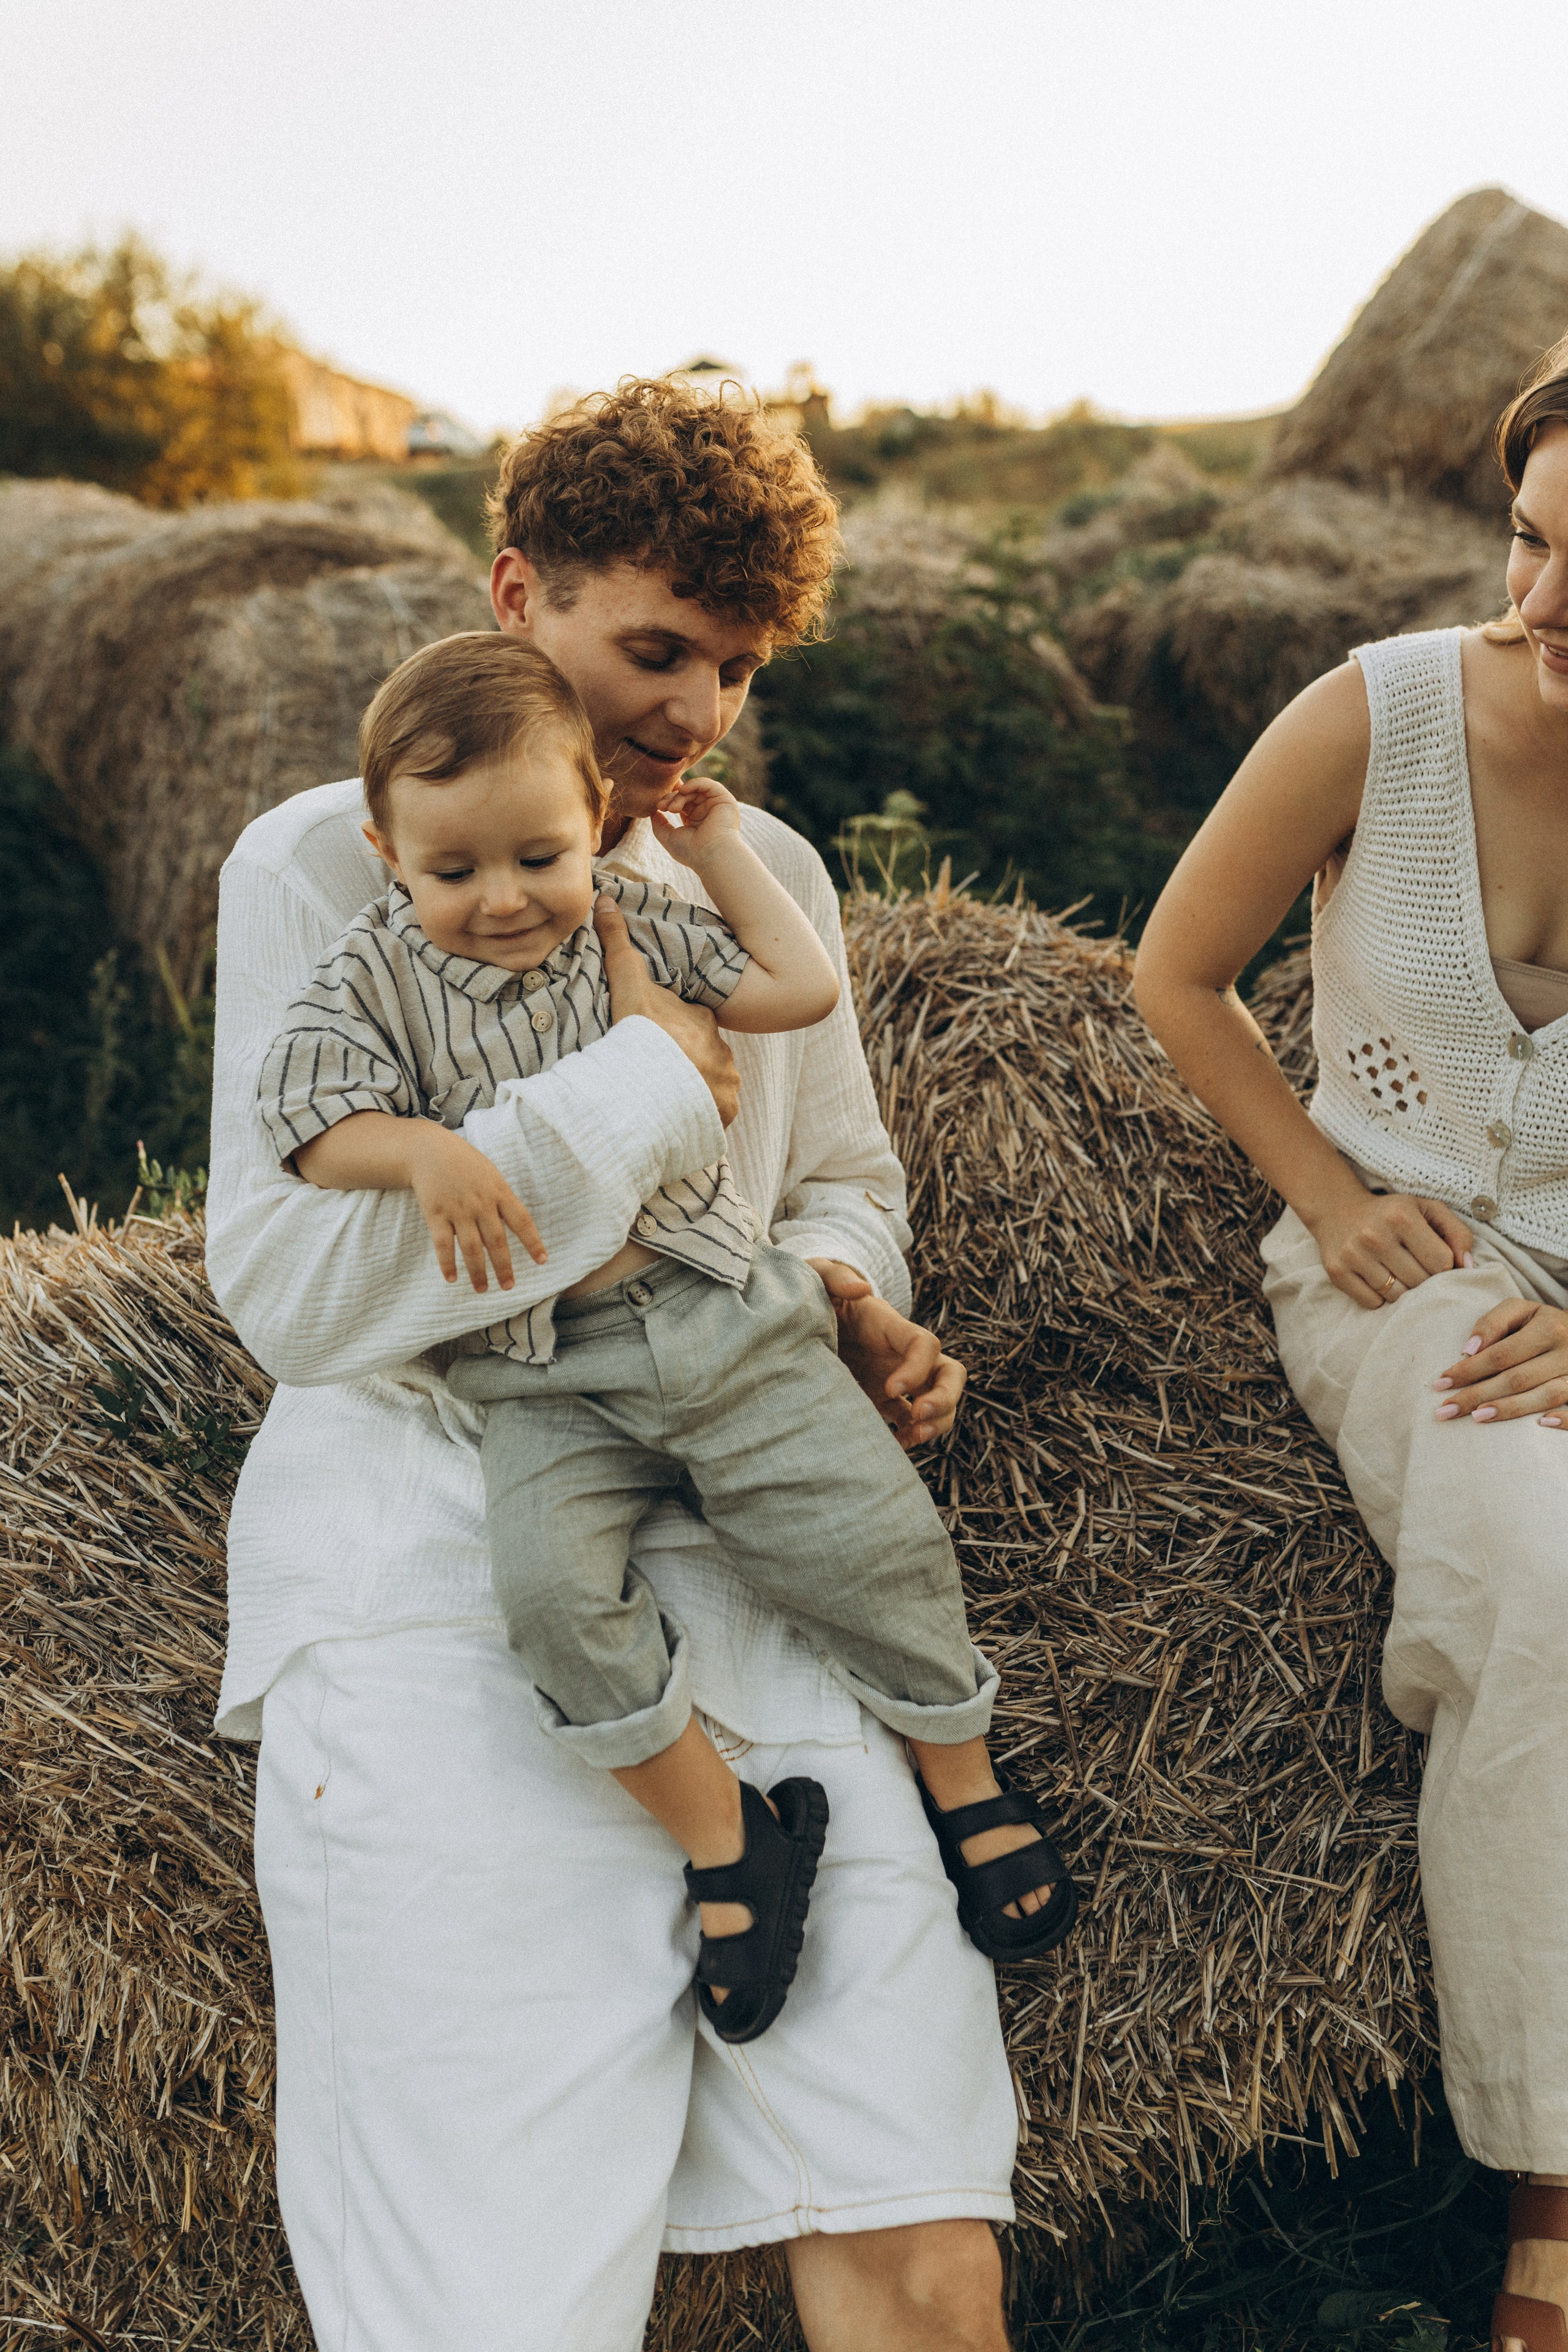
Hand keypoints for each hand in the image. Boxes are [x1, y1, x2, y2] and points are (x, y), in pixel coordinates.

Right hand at [407, 1126, 544, 1291]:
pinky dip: (447, 1262)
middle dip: (504, 1266)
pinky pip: (443, 1244)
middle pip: (496, 1240)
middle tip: (509, 1287)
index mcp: (499, 1192)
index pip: (521, 1220)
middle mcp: (481, 1203)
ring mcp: (458, 1210)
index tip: (542, 1260)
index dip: (533, 1241)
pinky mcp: (435, 1214)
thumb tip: (515, 1225)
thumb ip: (502, 1199)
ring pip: (471, 1247)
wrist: (430, 1150)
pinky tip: (451, 1278)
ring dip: (477, 1271)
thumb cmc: (465, 1164)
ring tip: (482, 1289)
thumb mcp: (491, 1175)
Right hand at [596, 895, 739, 1125]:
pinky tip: (680, 1119)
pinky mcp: (726, 1113)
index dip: (672, 1033)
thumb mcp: (627, 988)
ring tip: (666, 1101)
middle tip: (656, 1075)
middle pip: (704, 1056)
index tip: (654, 1043)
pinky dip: (702, 1116)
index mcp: (703, 1021)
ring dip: (693, 1092)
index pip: (693, 1024)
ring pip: (712, 1086)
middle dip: (686, 1064)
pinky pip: (717, 1114)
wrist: (644, 1093)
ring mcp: (727, 1084)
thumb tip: (606, 899)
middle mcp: (723, 1052)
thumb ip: (618, 946)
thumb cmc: (636, 1039)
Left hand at [649, 776, 742, 876]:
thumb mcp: (668, 837)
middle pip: (686, 795)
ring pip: (694, 790)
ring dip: (679, 795)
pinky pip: (708, 784)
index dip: (670, 798)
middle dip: (671, 798)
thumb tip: (652, 812)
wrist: (712, 856)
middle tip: (662, 807)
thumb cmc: (691, 852)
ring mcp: (716, 805)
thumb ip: (659, 824)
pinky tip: (683, 789)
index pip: (682, 802)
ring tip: (672, 808)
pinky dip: (694, 783)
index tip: (658, 805)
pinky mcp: (724, 800)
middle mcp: (707, 811)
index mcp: (696, 820)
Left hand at [807, 1259, 966, 1452]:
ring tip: (911, 1438)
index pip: (925, 1343)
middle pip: (949, 1373)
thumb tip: (861, 1289)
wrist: (799, 1318)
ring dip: (936, 1422)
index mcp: (889, 1325)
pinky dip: (911, 1436)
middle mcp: (901, 1353)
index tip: (891, 1389)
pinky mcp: (882, 1398)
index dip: (918, 1368)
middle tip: (919, 1417)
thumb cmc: (811, 1291)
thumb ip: (835, 1275)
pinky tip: (893, 1445)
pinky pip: (910, 1421)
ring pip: (939, 1400)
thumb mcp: (817, 1274)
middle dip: (945, 1397)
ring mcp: (896, 1377)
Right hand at [1306, 1187, 1473, 1309]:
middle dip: (1425, 1280)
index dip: (1445, 1266)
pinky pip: (1372, 1303)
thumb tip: (1469, 1266)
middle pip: (1420, 1282)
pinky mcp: (1337, 1272)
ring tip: (1398, 1273)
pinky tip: (1377, 1279)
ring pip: (1396, 1296)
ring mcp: (1353, 1255)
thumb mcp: (1429, 1210)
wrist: (1338, 1209)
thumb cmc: (1393, 1212)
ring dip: (1404, 1290)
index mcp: (1401, 1216)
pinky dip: (1380, 1297)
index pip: (1441, 1262)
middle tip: (1418, 1268)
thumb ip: (1458, 1233)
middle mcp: (1374, 1235)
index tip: (1436, 1260)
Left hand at [1433, 1299, 1567, 1425]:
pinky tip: (1541, 1425)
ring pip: (1546, 1396)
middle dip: (1478, 1395)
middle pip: (1518, 1378)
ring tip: (1476, 1418)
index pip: (1502, 1354)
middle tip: (1446, 1410)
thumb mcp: (1519, 1311)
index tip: (1441, 1383)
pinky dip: (1565, 1419)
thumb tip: (1468, 1350)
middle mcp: (1566, 1352)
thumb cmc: (1540, 1323)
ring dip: (1510, 1410)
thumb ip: (1492, 1324)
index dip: (1469, 1370)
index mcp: (1548, 1328)